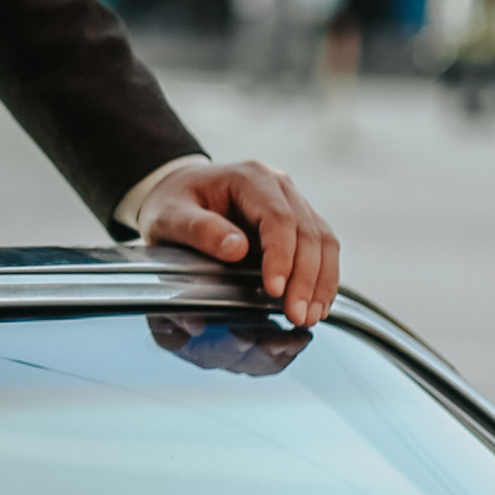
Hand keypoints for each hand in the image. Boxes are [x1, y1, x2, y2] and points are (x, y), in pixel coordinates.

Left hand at [135, 156, 339, 326]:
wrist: (179, 192)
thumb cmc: (174, 203)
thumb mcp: (170, 216)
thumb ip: (199, 229)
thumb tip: (237, 249)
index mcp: (248, 178)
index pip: (278, 218)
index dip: (282, 256)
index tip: (275, 291)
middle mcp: (278, 186)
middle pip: (308, 231)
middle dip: (306, 278)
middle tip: (297, 316)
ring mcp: (293, 202)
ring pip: (324, 241)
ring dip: (321, 282)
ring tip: (309, 317)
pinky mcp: (298, 223)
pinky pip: (322, 249)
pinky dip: (323, 279)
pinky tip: (317, 305)